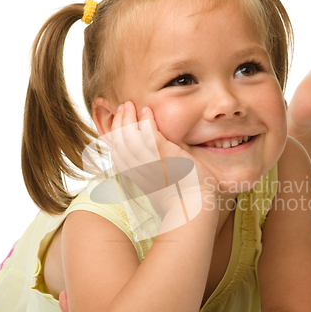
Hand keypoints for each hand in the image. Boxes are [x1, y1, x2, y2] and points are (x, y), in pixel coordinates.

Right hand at [105, 101, 217, 215]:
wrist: (195, 207)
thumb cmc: (185, 199)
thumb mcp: (164, 187)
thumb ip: (158, 172)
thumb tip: (161, 163)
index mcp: (138, 178)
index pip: (118, 155)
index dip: (115, 137)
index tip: (119, 125)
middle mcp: (140, 170)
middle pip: (119, 143)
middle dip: (118, 123)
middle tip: (123, 108)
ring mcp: (150, 163)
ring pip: (129, 136)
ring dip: (128, 118)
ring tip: (130, 105)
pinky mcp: (164, 156)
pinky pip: (148, 134)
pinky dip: (145, 121)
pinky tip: (147, 111)